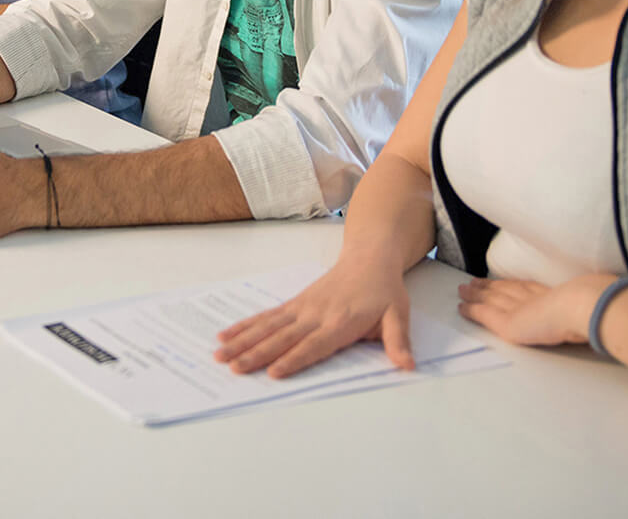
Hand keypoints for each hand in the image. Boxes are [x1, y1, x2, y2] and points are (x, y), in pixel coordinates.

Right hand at [214, 250, 416, 377]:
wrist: (369, 257)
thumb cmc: (384, 290)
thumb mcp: (399, 314)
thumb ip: (398, 342)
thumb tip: (407, 366)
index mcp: (340, 322)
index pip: (314, 345)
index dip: (294, 359)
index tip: (273, 372)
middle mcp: (316, 315)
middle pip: (283, 338)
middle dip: (257, 354)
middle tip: (234, 368)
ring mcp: (302, 308)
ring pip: (268, 327)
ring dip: (243, 341)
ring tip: (220, 354)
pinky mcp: (295, 304)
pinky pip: (267, 317)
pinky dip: (245, 326)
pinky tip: (227, 335)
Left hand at [454, 274, 613, 347]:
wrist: (584, 307)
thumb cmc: (595, 307)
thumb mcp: (591, 303)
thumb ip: (585, 305)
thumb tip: (601, 305)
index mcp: (552, 294)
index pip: (525, 287)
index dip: (511, 284)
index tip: (500, 281)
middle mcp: (532, 297)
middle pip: (505, 289)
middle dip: (489, 287)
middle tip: (472, 282)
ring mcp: (519, 309)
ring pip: (490, 298)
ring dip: (476, 294)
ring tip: (463, 290)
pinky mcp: (509, 324)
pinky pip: (484, 314)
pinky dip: (472, 310)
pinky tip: (461, 307)